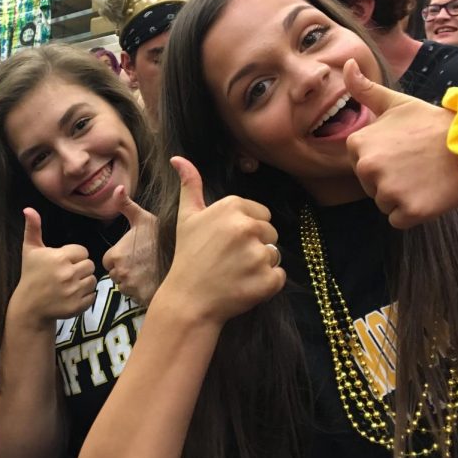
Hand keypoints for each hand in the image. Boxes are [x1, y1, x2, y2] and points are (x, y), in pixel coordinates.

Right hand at [9, 208, 96, 330]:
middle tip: (67, 274)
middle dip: (80, 268)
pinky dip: (85, 296)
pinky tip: (72, 295)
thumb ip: (33, 228)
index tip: (64, 262)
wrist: (29, 306)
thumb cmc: (31, 275)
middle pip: (90, 265)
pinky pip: (92, 296)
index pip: (83, 251)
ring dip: (84, 282)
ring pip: (93, 280)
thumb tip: (28, 208)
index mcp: (60, 257)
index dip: (74, 256)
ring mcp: (73, 291)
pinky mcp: (77, 306)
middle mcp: (68, 274)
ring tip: (70, 285)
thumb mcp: (30, 250)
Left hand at [102, 186, 157, 305]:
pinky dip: (144, 293)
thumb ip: (127, 205)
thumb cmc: (163, 238)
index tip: (135, 254)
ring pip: (126, 288)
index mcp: (116, 255)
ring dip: (134, 283)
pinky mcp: (142, 301)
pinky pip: (137, 299)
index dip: (120, 257)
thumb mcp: (144, 218)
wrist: (186, 259)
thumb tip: (117, 189)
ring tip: (150, 273)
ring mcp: (131, 289)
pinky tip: (155, 283)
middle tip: (144, 263)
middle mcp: (119, 274)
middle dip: (126, 271)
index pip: (109, 261)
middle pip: (116, 275)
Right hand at [161, 157, 284, 324]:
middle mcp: (247, 227)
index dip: (246, 229)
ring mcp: (258, 254)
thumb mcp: (187, 217)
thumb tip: (177, 157)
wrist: (188, 300)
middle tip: (230, 259)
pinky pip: (279, 276)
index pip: (260, 213)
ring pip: (275, 254)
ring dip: (260, 265)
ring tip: (235, 273)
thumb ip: (189, 185)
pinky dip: (266, 284)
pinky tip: (244, 286)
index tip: (226, 242)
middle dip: (255, 245)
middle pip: (270, 232)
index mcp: (232, 207)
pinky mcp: (268, 280)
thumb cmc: (188, 256)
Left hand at [344, 59, 457, 227]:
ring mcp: (387, 191)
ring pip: (383, 202)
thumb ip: (365, 89)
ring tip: (422, 176)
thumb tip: (347, 63)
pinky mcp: (408, 212)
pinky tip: (427, 193)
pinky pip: (398, 219)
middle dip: (389, 178)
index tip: (402, 149)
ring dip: (400, 196)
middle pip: (369, 185)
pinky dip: (412, 212)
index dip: (381, 158)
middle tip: (415, 163)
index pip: (360, 163)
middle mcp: (367, 168)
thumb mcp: (396, 102)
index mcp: (358, 144)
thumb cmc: (431, 123)